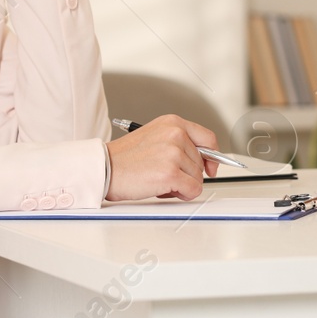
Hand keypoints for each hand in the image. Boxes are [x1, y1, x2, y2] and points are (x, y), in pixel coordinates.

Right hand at [104, 114, 220, 200]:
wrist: (103, 168)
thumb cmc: (124, 158)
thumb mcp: (155, 137)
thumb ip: (179, 143)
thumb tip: (204, 161)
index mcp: (173, 123)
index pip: (208, 138)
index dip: (213, 156)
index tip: (211, 167)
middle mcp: (176, 134)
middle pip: (202, 162)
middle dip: (187, 174)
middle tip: (163, 175)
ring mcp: (174, 153)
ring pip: (198, 178)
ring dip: (182, 184)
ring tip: (158, 180)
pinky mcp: (170, 173)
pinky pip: (192, 190)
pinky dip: (182, 194)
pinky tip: (163, 190)